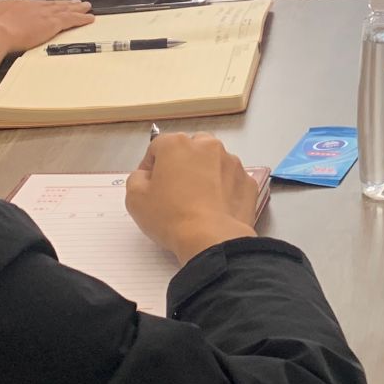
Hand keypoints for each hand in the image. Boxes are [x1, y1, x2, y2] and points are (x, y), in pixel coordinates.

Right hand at [0, 0, 94, 53]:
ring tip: (86, 7)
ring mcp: (42, 14)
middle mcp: (29, 6)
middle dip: (64, 4)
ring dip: (76, 8)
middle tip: (75, 2)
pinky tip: (89, 18)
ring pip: (64, 10)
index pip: (32, 5)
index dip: (43, 5)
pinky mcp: (52, 24)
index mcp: (12, 6)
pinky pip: (72, 20)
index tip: (49, 5)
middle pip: (51, 4)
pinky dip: (82, 19)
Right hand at [125, 132, 260, 261]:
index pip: (158, 147)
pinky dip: (224, 189)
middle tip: (175, 191)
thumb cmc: (170, 216)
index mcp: (177, 144)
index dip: (150, 166)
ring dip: (205, 175)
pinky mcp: (248, 180)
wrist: (211, 238)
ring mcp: (232, 162)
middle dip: (181, 165)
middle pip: (190, 149)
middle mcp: (208, 145)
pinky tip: (215, 208)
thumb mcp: (135, 198)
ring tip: (197, 201)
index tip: (149, 185)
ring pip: (214, 163)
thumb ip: (137, 178)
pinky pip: (231, 181)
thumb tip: (147, 175)